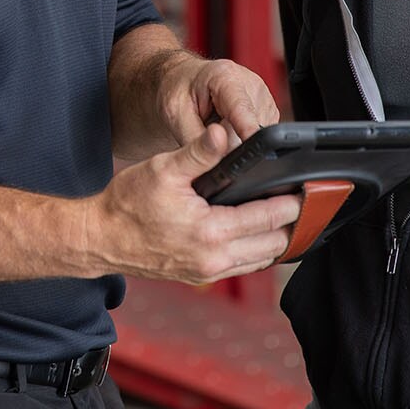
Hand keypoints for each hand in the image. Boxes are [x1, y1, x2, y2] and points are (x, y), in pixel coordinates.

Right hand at [86, 125, 301, 284]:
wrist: (101, 238)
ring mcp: (208, 271)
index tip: (308, 189)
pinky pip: (244, 267)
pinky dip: (260, 252)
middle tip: (308, 201)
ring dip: (279, 239)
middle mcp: (213, 258)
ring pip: (262, 259)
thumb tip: (224, 133)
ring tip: (291, 216)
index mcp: (209, 231)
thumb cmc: (127, 203)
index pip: (267, 217)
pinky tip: (263, 235)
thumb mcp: (163, 169)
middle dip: (293, 222)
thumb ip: (198, 152)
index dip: (292, 202)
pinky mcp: (201, 276)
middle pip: (274, 243)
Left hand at [155, 52, 279, 150]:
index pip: (242, 109)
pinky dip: (240, 137)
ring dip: (234, 140)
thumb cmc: (177, 89)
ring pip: (255, 135)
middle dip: (229, 142)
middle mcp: (250, 83)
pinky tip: (225, 126)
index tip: (250, 150)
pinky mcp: (267, 110)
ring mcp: (262, 96)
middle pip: (249, 128)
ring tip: (213, 124)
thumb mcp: (174, 114)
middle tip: (204, 131)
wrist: (183, 78)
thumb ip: (196, 139)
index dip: (246, 131)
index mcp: (225, 77)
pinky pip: (257, 135)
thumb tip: (217, 161)